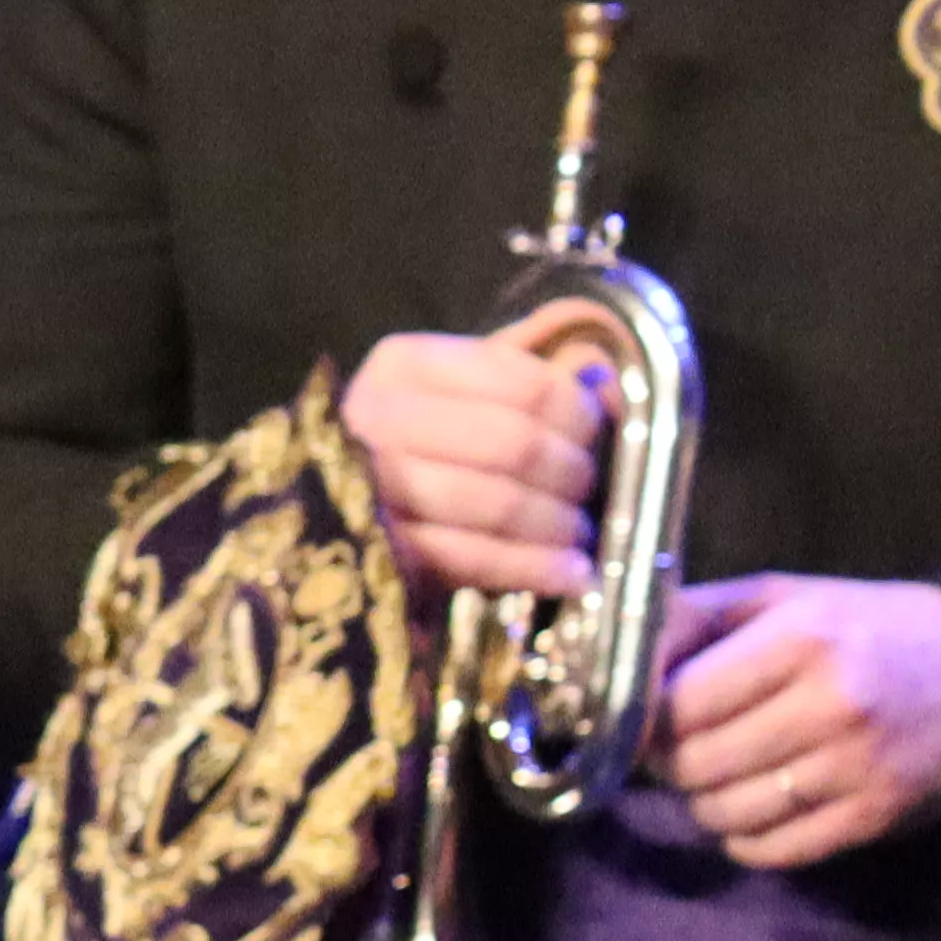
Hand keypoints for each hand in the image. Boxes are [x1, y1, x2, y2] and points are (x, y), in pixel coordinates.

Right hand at [341, 327, 605, 607]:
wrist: (338, 516)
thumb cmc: (414, 447)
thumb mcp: (456, 394)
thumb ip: (523, 378)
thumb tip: (602, 379)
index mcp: (402, 366)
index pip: (518, 380)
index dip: (574, 411)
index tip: (593, 433)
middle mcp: (376, 419)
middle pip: (512, 442)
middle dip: (568, 471)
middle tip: (587, 488)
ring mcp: (371, 488)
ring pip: (497, 502)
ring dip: (555, 523)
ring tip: (578, 533)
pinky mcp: (380, 553)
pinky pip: (473, 559)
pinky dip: (532, 568)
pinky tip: (571, 574)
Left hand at [654, 575, 940, 868]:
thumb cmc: (870, 632)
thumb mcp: (791, 599)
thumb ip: (703, 617)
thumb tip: (624, 651)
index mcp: (802, 639)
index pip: (680, 702)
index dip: (648, 719)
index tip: (647, 720)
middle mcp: (829, 704)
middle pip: (696, 763)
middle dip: (671, 765)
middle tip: (679, 754)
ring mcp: (853, 767)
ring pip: (725, 813)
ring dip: (705, 803)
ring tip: (720, 779)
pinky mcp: (872, 817)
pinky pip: (771, 850)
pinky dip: (745, 838)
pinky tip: (756, 811)